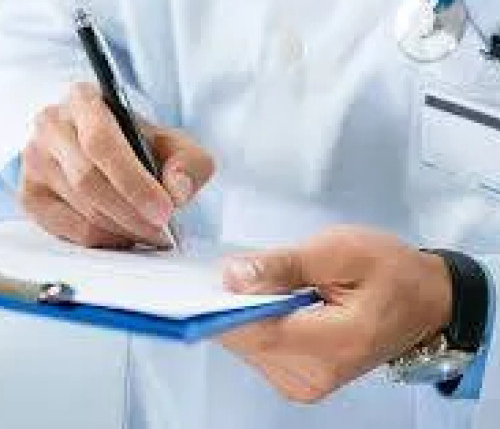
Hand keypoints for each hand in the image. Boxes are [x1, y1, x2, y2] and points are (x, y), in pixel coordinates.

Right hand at [20, 82, 213, 247]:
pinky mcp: (31, 195)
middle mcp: (52, 127)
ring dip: (124, 229)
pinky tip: (127, 234)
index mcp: (84, 101)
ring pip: (81, 209)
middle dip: (132, 213)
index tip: (164, 210)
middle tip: (163, 230)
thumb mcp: (176, 143)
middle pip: (88, 180)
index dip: (135, 183)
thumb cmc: (142, 143)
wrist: (112, 147)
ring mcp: (35, 162)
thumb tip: (177, 192)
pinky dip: (105, 239)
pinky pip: (69, 230)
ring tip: (153, 233)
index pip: (102, 144)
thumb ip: (188, 162)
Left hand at [220, 227, 451, 402]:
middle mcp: (312, 377)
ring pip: (247, 346)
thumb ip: (283, 264)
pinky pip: (259, 350)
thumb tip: (231, 276)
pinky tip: (268, 300)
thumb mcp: (338, 251)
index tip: (203, 278)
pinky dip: (255, 322)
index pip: (255, 334)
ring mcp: (305, 384)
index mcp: (332, 346)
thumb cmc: (388, 269)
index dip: (223, 306)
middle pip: (246, 342)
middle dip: (231, 303)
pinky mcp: (300, 379)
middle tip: (236, 269)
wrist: (424, 299)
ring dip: (243, 312)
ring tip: (259, 281)